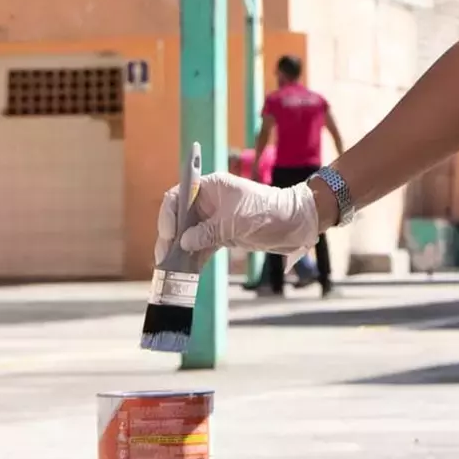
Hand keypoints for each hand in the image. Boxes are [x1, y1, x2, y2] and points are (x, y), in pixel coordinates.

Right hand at [155, 172, 321, 265]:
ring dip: (179, 251)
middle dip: (170, 237)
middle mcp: (208, 202)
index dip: (169, 215)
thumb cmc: (268, 211)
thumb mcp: (236, 221)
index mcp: (211, 187)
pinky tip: (185, 271)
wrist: (295, 223)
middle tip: (163, 257)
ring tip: (170, 269)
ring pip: (188, 235)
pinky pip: (201, 246)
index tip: (168, 234)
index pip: (179, 195)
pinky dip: (193, 258)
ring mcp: (214, 219)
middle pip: (180, 218)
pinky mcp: (222, 235)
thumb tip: (184, 242)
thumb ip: (208, 231)